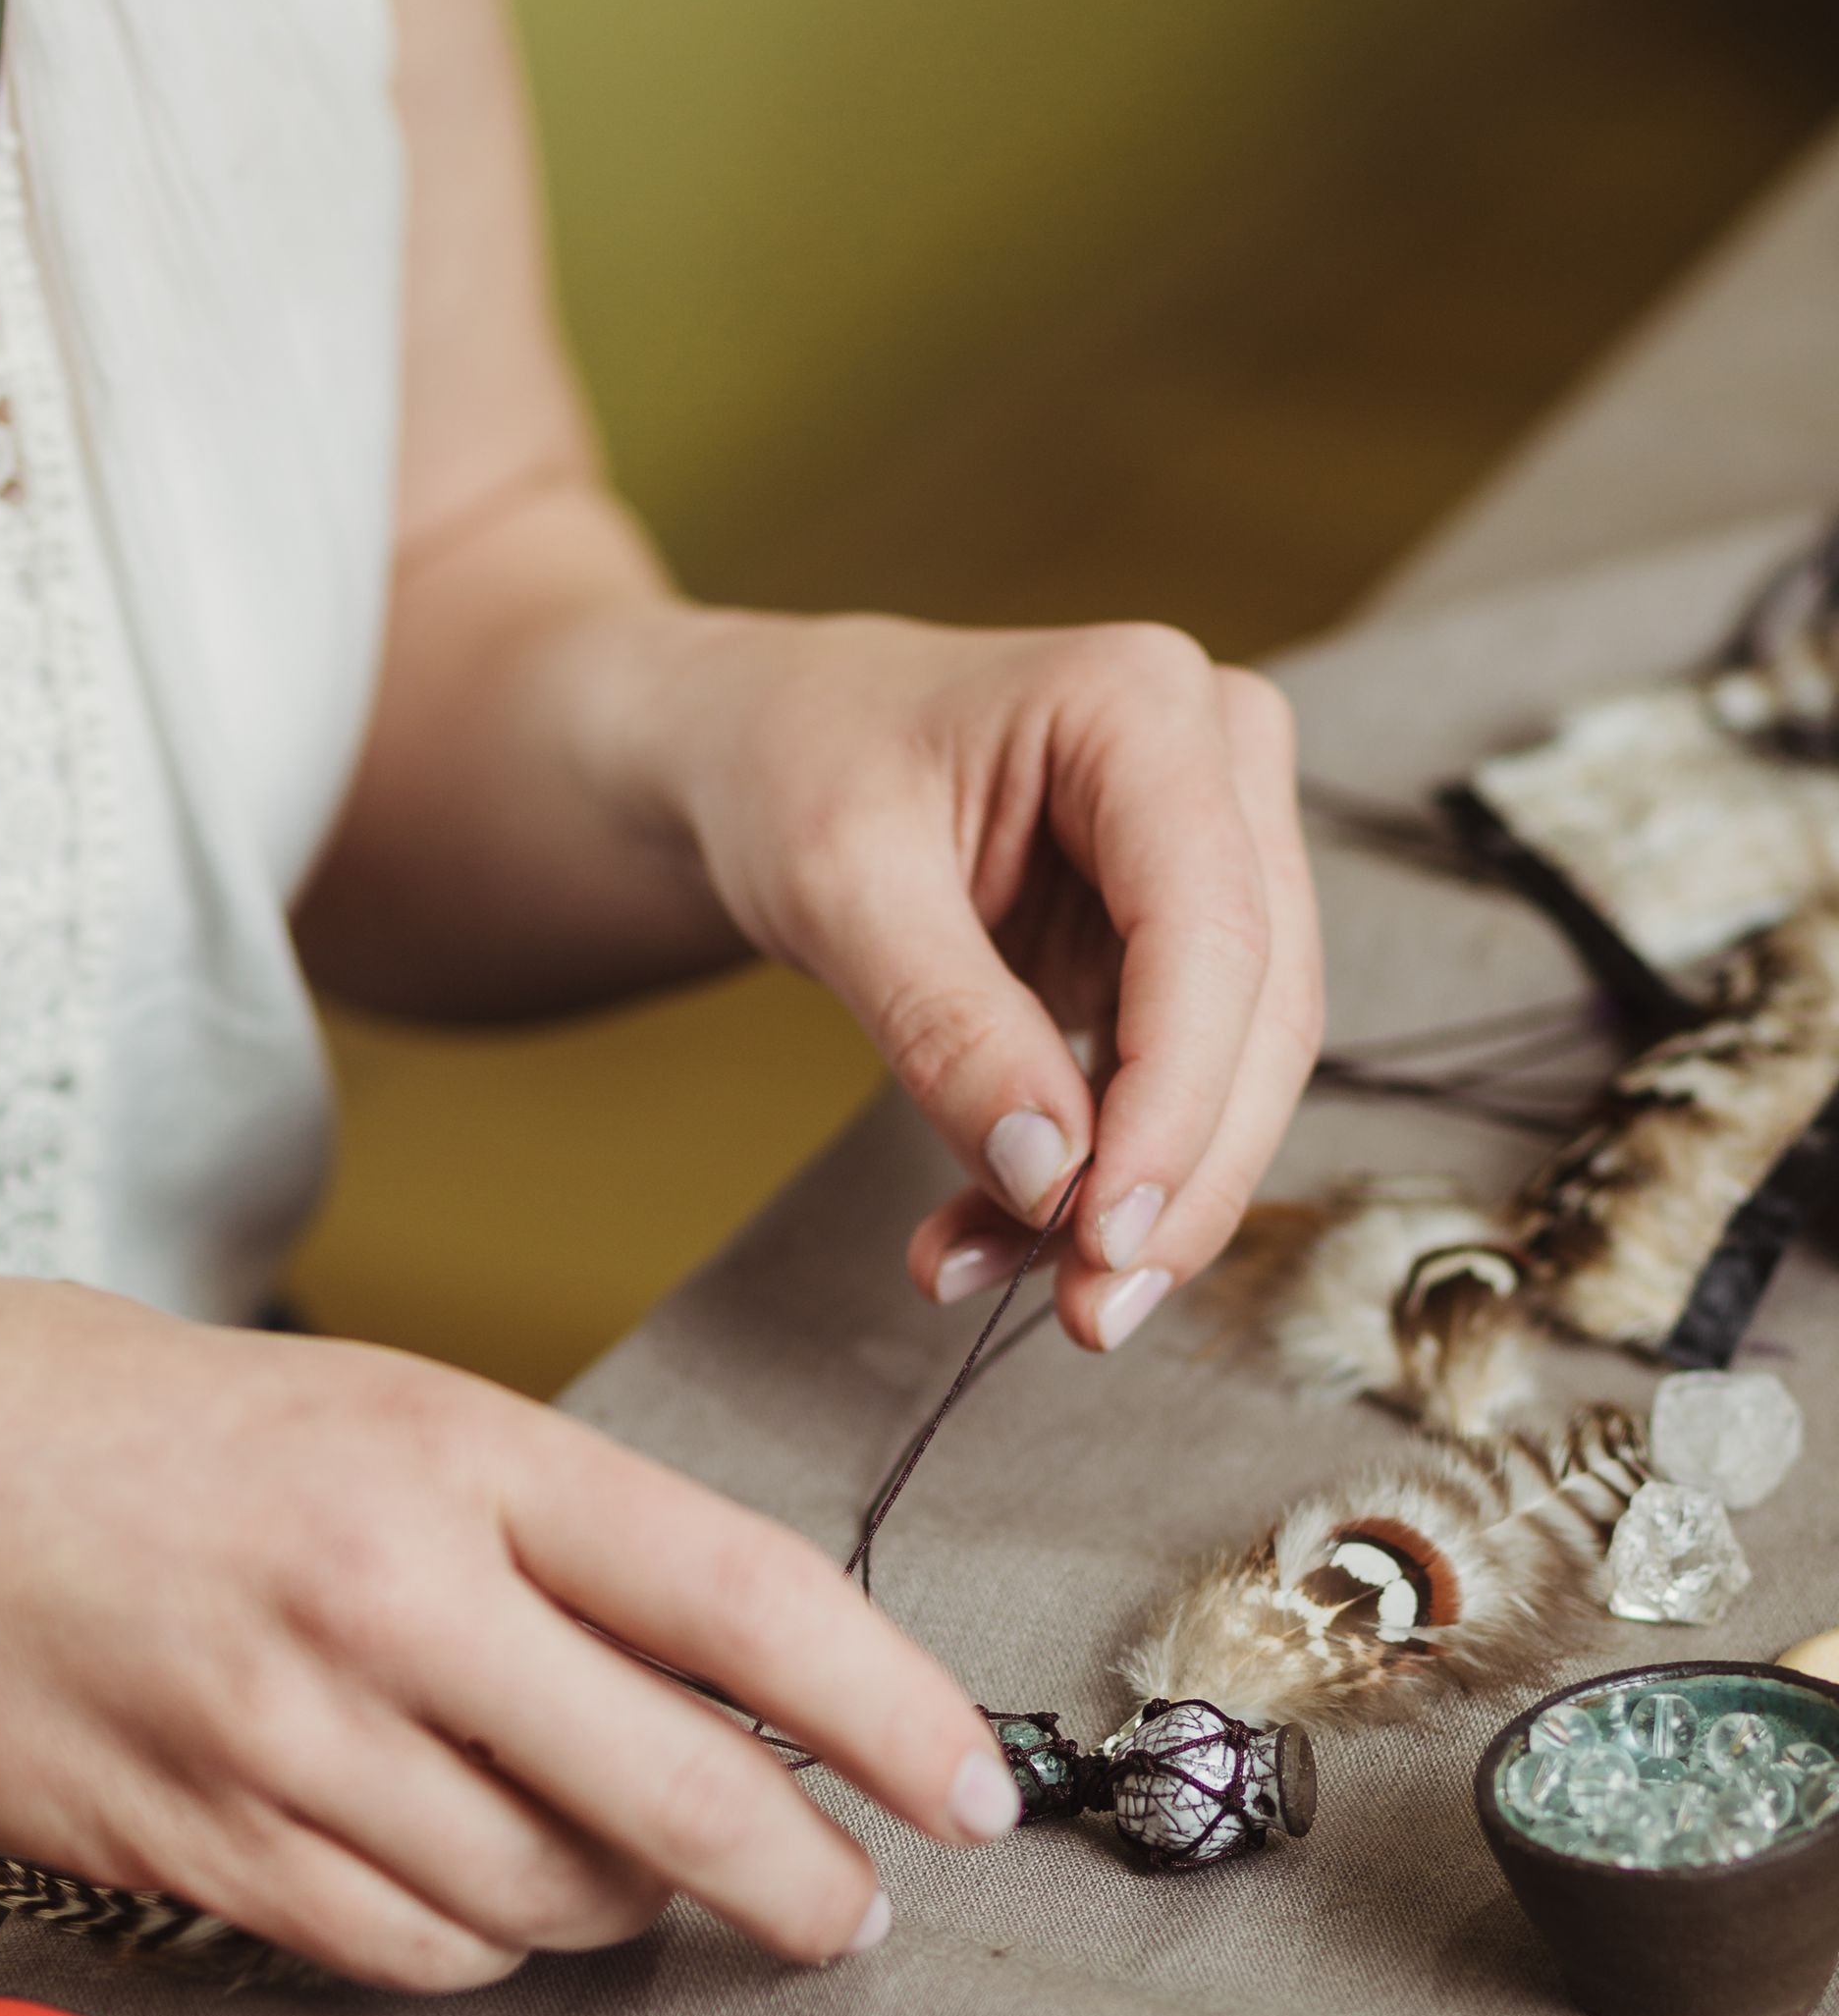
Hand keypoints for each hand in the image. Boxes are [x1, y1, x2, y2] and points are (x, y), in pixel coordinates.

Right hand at [0, 1275, 1023, 1992]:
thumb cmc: (127, 1426)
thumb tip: (730, 1690)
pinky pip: (412, 1950)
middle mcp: (385, 1592)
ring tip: (614, 1864)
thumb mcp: (369, 1407)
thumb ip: (544, 1540)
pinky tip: (468, 1889)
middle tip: (845, 1914)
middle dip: (799, 1883)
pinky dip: (477, 1944)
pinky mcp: (200, 1843)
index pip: (744, 1599)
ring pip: (549, 1896)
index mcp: (452, 1449)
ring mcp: (287, 1734)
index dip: (892, 1716)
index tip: (970, 1791)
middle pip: (677, 1793)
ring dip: (618, 1908)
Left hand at [637, 607, 1320, 1347]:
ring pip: (1235, 1066)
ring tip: (1009, 1286)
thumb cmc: (790, 765)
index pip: (1210, 930)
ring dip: (1134, 1199)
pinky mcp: (1178, 939)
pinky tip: (995, 1242)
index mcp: (1141, 702)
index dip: (1177, 1100)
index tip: (1105, 1236)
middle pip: (1256, 1009)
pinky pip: (1170, 1081)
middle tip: (1091, 1313)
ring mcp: (1214, 849)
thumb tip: (1052, 1179)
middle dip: (1177, 1179)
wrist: (760, 746)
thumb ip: (947, 1026)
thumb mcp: (835, 884)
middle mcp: (1216, 760)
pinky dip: (1087, 1175)